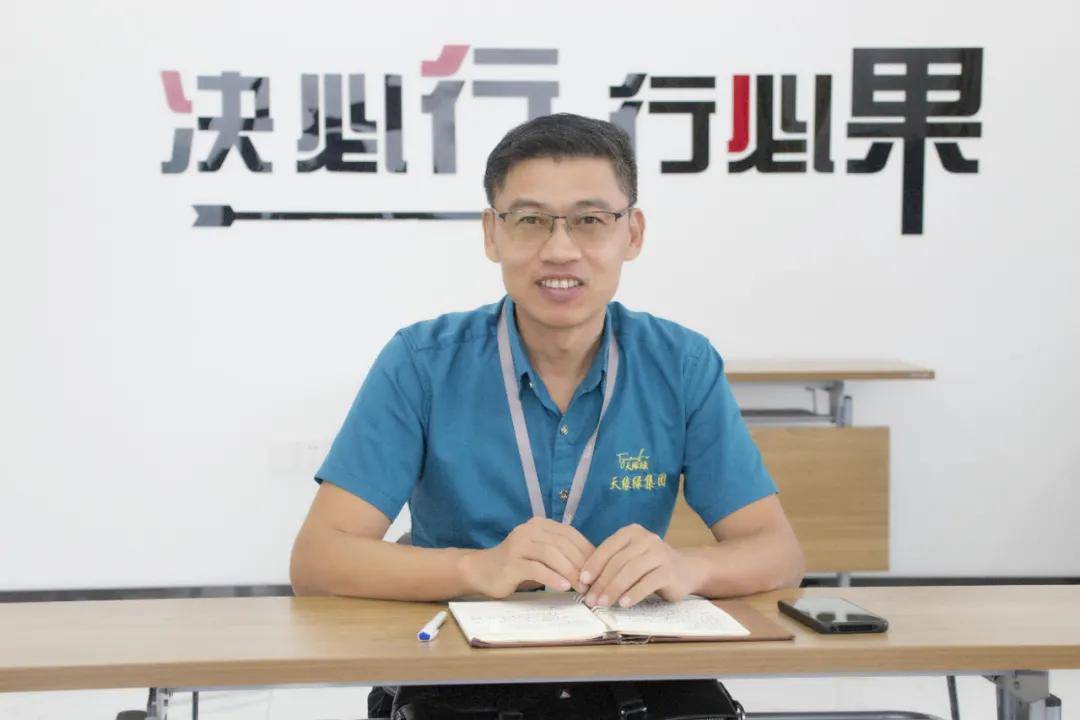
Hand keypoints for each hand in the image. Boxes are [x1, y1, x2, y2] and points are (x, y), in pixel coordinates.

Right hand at [461, 517, 594, 598]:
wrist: (483, 571)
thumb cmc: (518, 565)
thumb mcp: (542, 555)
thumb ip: (561, 554)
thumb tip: (592, 567)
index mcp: (540, 524)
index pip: (570, 534)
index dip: (587, 550)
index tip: (599, 568)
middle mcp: (529, 530)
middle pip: (562, 544)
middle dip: (581, 564)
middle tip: (592, 583)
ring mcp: (519, 544)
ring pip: (551, 554)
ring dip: (570, 571)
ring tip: (581, 587)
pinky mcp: (511, 562)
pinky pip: (536, 568)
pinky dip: (553, 578)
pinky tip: (564, 587)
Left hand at [580, 524, 700, 607]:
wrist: (685, 570)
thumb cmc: (650, 566)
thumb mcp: (630, 558)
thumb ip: (611, 564)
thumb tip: (585, 583)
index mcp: (632, 532)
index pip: (607, 548)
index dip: (593, 565)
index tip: (582, 582)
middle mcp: (646, 539)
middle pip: (618, 562)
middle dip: (601, 582)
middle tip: (591, 599)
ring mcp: (660, 553)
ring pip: (631, 572)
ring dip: (614, 589)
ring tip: (603, 603)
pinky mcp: (669, 570)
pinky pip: (647, 583)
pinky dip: (633, 594)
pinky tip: (624, 604)